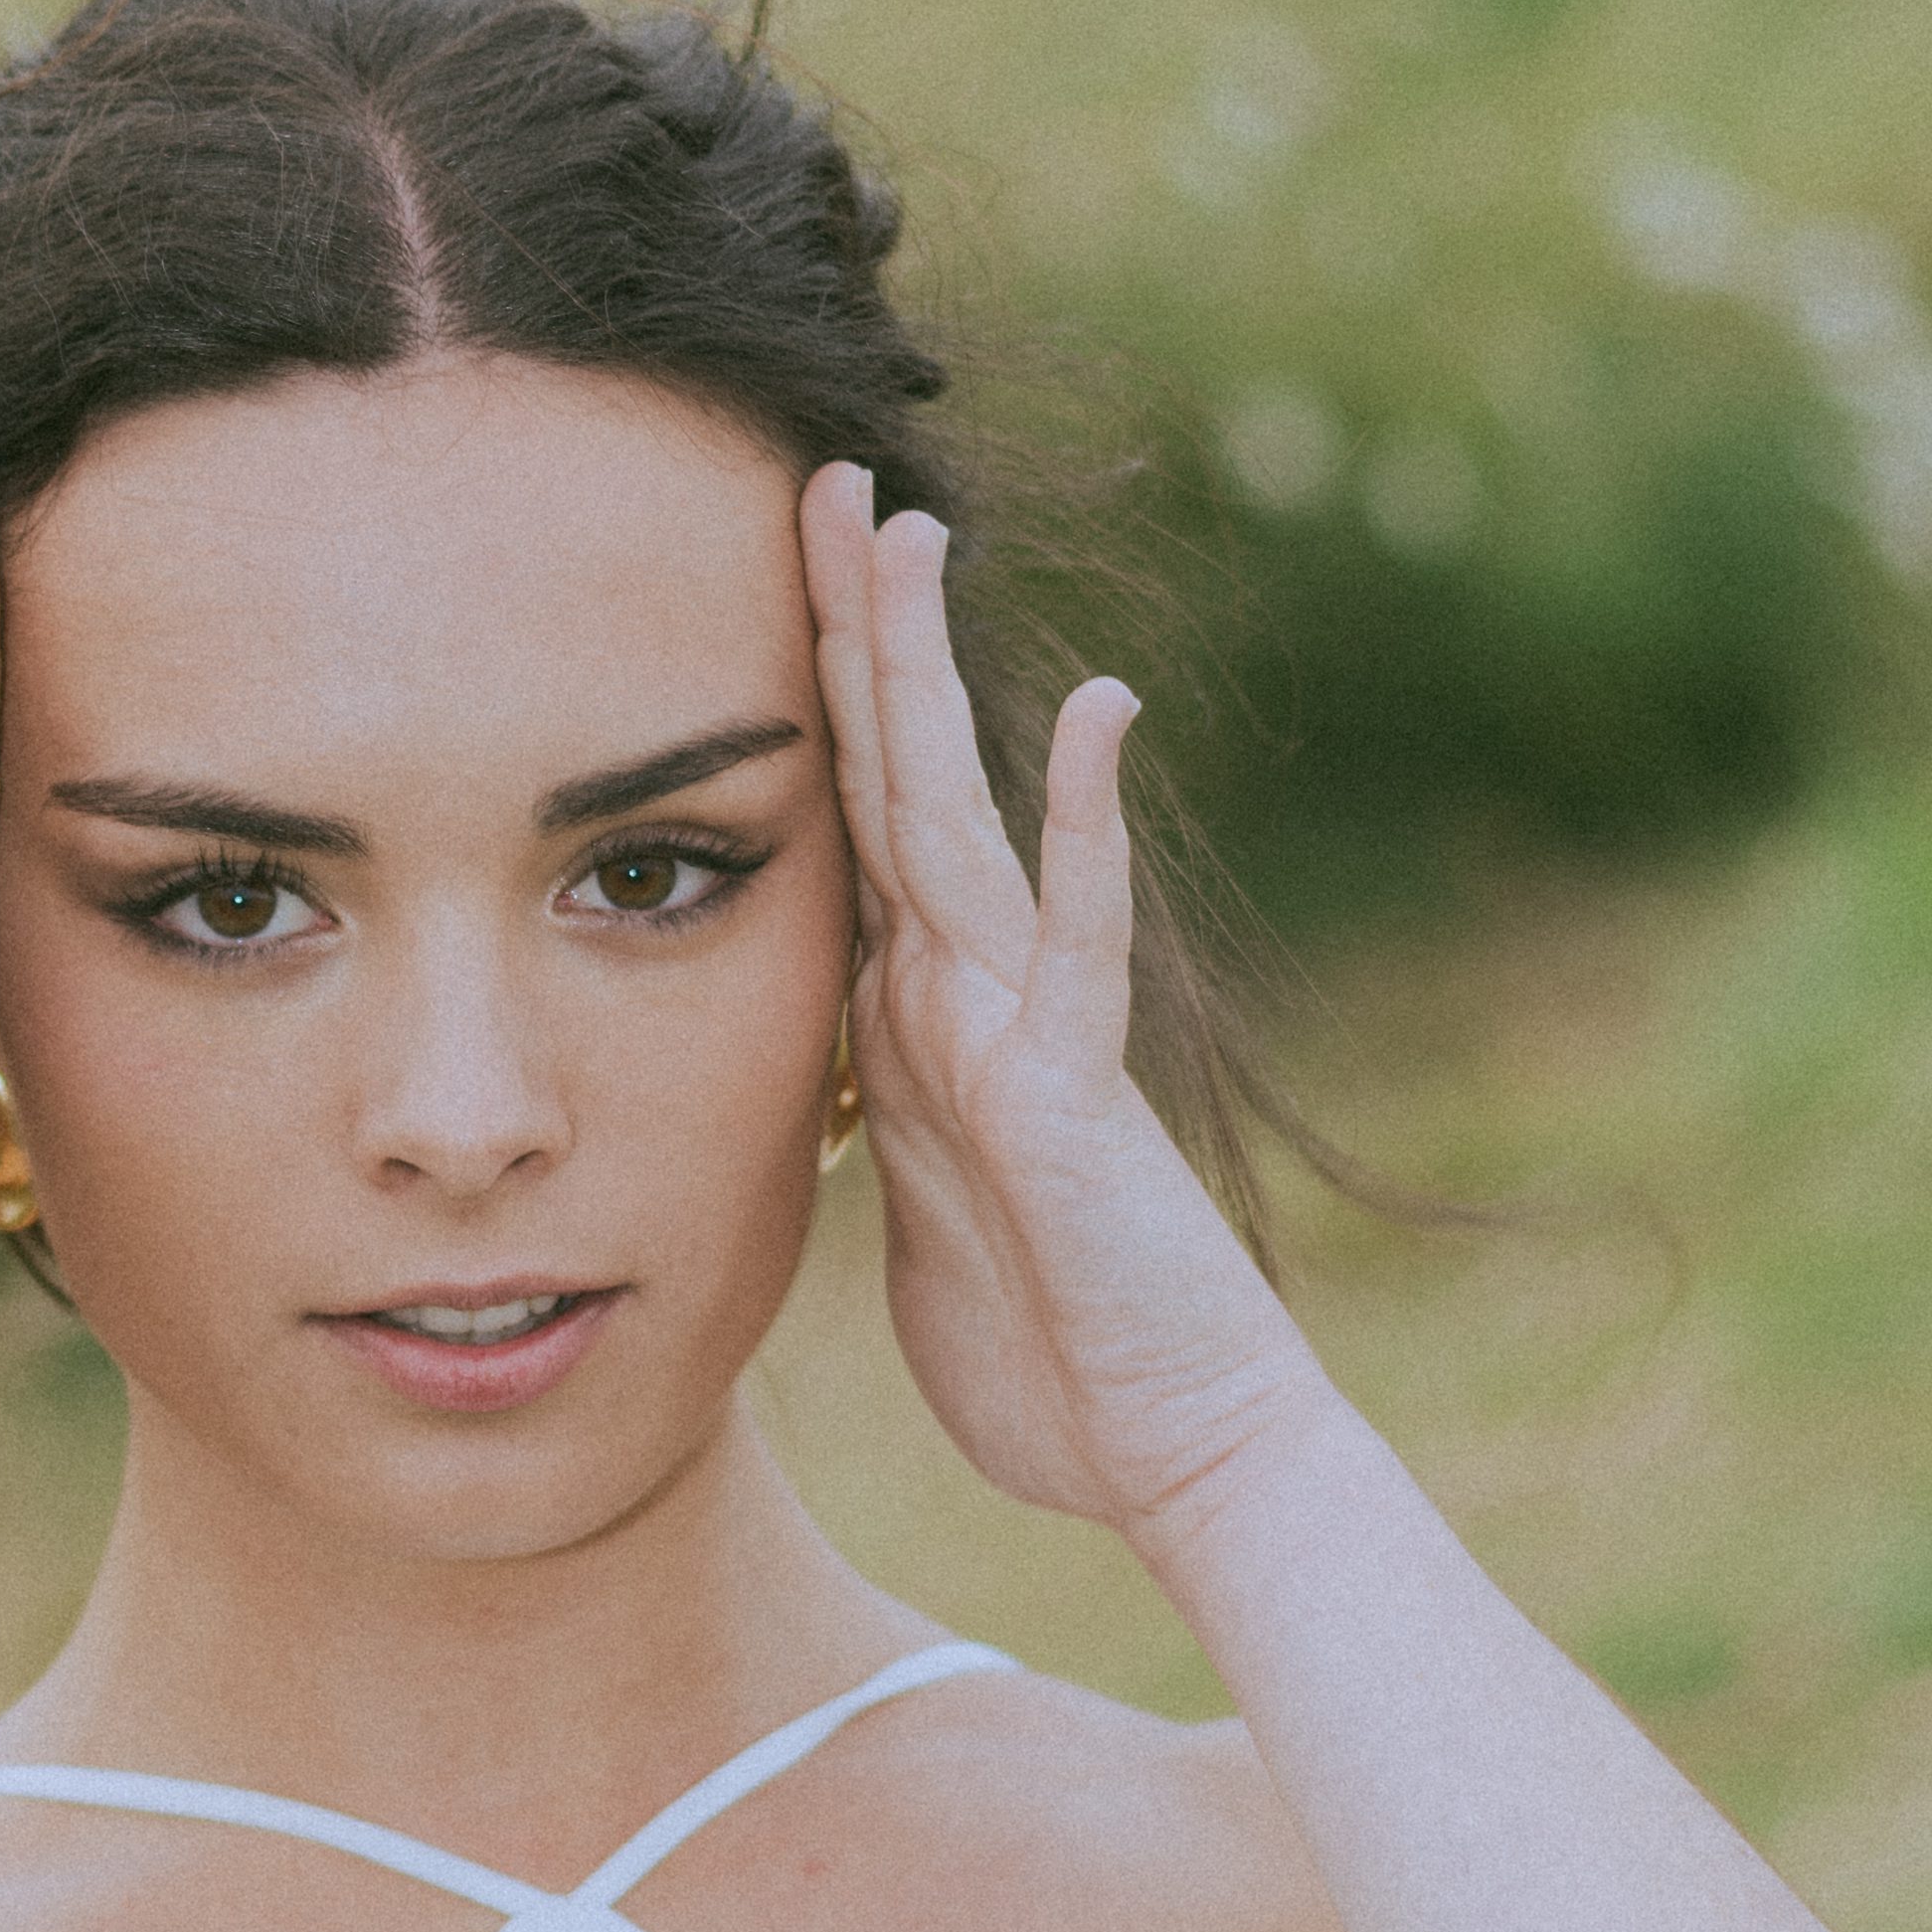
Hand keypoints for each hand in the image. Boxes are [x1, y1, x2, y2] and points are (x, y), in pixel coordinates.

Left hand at [799, 464, 1300, 1535]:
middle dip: (853, 632)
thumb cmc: (1050, 1366)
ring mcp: (1026, 1030)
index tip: (764, 576)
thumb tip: (826, 1114)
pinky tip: (1103, 712)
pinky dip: (1087, 829)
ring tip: (912, 534)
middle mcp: (971, 998)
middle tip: (823, 478)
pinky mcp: (1072, 1092)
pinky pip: (1075, 945)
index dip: (806, 704)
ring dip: (931, 678)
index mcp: (915, 1026)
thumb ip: (876, 1147)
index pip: (847, 828)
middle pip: (890, 780)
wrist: (1167, 1453)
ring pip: (958, 820)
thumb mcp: (910, 1233)